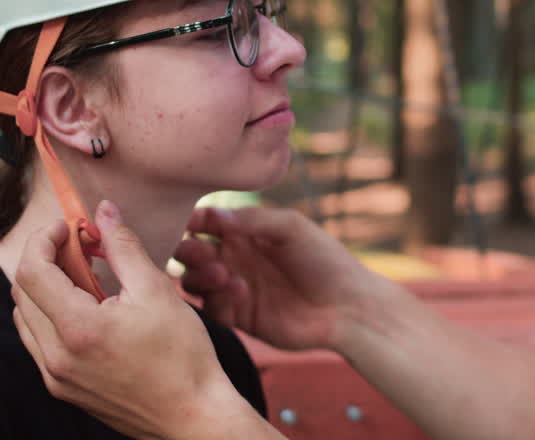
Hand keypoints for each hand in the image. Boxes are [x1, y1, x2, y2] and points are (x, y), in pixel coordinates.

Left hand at [12, 201, 262, 439]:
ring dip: (43, 287)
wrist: (192, 418)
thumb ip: (123, 246)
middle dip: (43, 258)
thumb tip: (104, 209)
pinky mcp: (63, 390)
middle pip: (22, 292)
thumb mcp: (157, 290)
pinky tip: (83, 307)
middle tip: (77, 244)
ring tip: (81, 274)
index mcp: (78, 329)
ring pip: (25, 318)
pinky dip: (48, 315)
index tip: (68, 226)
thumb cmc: (183, 356)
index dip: (43, 239)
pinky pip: (37, 343)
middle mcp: (56, 357)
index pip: (32, 272)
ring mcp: (56, 378)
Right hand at [175, 206, 377, 352]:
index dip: (192, 221)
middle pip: (190, 253)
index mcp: (243, 232)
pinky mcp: (239, 318)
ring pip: (194, 283)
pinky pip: (212, 310)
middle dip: (187, 251)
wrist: (347, 307)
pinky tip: (241, 292)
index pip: (204, 223)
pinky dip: (218, 301)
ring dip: (200, 277)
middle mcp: (233, 258)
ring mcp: (233, 289)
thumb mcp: (291, 228)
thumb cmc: (324, 259)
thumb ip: (252, 219)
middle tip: (201, 252)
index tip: (190, 223)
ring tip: (224, 275)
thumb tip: (213, 215)